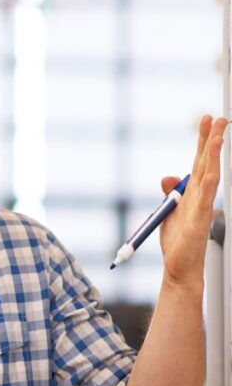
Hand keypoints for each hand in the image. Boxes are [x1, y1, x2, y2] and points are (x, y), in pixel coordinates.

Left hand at [158, 115, 226, 288]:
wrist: (180, 267)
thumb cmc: (177, 242)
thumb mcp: (168, 211)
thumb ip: (169, 192)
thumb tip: (166, 176)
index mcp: (191, 192)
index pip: (198, 161)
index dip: (202, 140)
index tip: (207, 120)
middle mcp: (200, 196)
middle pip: (206, 162)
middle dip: (212, 140)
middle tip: (219, 117)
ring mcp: (202, 207)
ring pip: (209, 176)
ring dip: (213, 156)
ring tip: (218, 136)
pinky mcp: (199, 221)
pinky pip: (205, 200)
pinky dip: (209, 186)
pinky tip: (212, 173)